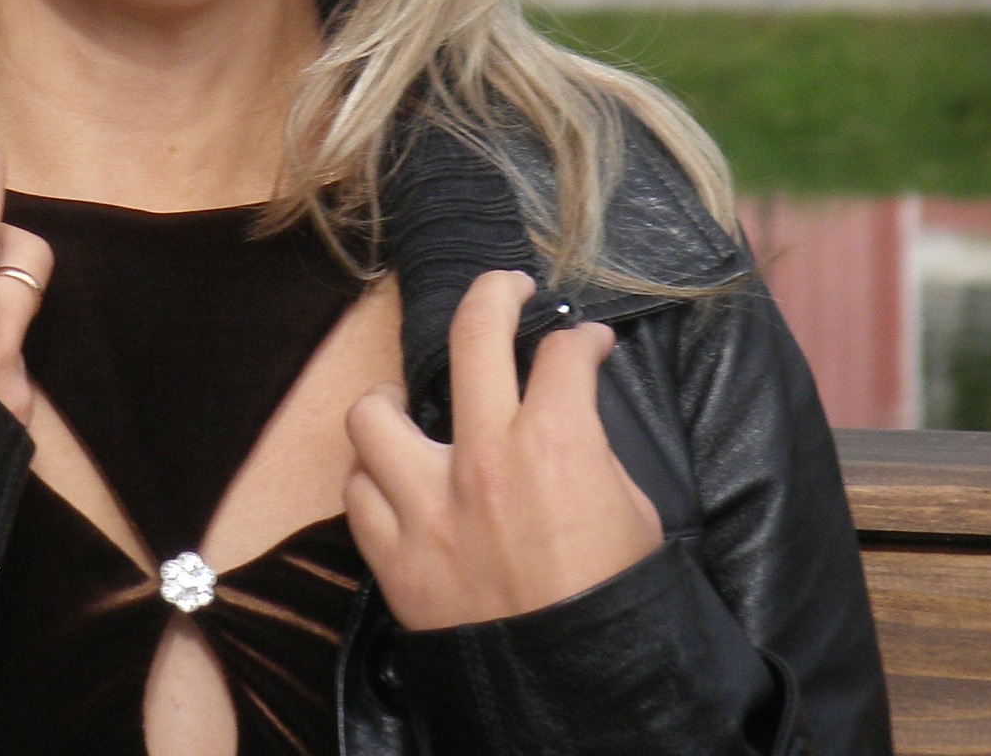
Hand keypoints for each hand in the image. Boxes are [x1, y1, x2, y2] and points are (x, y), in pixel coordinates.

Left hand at [344, 269, 662, 629]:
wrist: (579, 700)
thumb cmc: (614, 605)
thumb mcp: (633, 512)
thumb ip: (592, 450)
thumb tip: (571, 416)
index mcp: (554, 442)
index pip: (563, 353)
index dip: (583, 338)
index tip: (587, 343)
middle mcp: (482, 459)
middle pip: (471, 333)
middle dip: (492, 293)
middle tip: (505, 291)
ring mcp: (428, 508)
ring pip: (373, 413)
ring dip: (392, 401)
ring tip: (411, 402)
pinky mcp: (396, 559)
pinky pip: (358, 495)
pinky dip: (374, 481)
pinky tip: (395, 480)